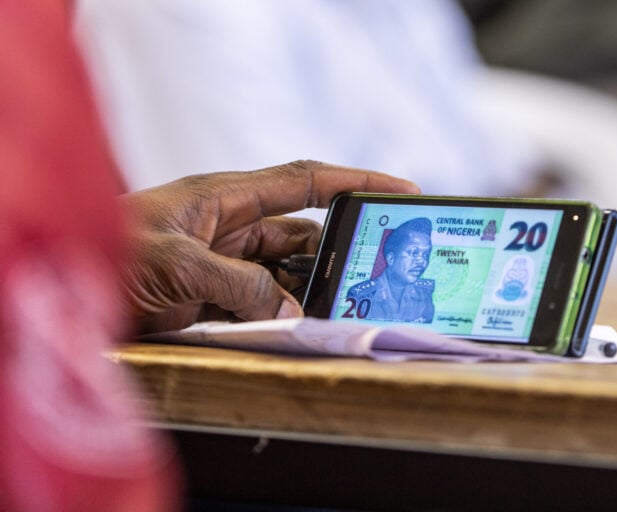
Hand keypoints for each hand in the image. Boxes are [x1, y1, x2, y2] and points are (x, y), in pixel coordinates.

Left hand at [120, 160, 419, 332]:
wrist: (64, 290)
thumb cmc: (107, 252)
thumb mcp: (177, 262)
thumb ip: (238, 285)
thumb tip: (289, 309)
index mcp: (226, 197)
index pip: (305, 181)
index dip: (356, 183)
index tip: (402, 190)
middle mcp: (232, 227)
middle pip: (303, 235)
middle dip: (336, 253)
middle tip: (373, 275)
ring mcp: (225, 264)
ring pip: (286, 274)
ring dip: (308, 292)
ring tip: (339, 310)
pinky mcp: (214, 297)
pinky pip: (262, 302)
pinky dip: (281, 314)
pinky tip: (298, 327)